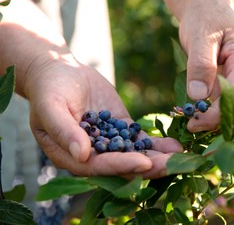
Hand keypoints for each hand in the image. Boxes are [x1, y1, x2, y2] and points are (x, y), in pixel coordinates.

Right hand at [25, 56, 182, 179]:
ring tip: (179, 157)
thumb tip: (81, 155)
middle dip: (146, 167)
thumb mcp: (51, 106)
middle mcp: (92, 154)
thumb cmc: (49, 89)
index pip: (97, 166)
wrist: (60, 71)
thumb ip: (64, 130)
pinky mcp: (121, 128)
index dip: (120, 166)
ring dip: (157, 158)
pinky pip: (139, 138)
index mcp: (71, 155)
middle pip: (121, 165)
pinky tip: (174, 146)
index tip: (143, 163)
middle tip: (171, 167)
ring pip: (134, 153)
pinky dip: (156, 144)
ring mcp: (109, 141)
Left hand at [179, 0, 233, 131]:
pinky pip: (228, 103)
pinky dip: (213, 112)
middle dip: (221, 122)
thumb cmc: (205, 18)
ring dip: (217, 120)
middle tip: (192, 126)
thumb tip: (198, 96)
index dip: (220, 113)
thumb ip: (201, 64)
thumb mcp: (201, 37)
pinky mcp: (233, 83)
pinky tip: (196, 114)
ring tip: (191, 123)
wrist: (208, 9)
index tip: (196, 121)